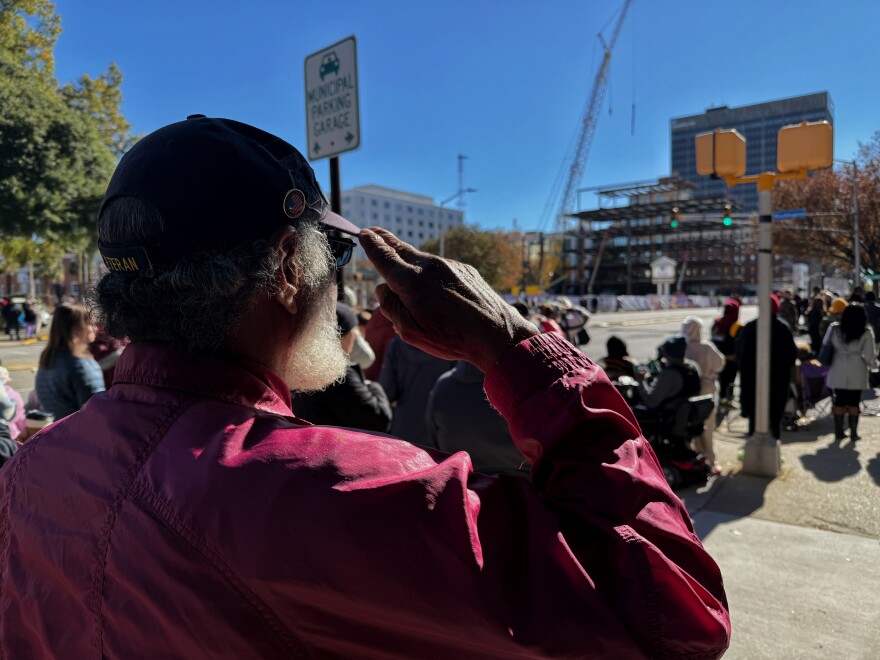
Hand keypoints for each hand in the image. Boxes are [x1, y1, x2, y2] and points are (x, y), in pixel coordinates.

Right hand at [359, 228, 537, 371]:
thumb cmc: (451, 337)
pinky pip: (440, 268)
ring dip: (408, 258)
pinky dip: (430, 272)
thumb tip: (383, 288)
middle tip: (373, 232)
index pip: (383, 256)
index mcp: (410, 281)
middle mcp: (429, 266)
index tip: (363, 234)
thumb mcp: (409, 331)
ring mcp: (449, 265)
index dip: (371, 245)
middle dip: (384, 239)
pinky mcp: (465, 270)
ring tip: (397, 255)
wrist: (496, 334)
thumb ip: (390, 306)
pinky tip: (431, 284)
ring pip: (421, 259)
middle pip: (401, 248)